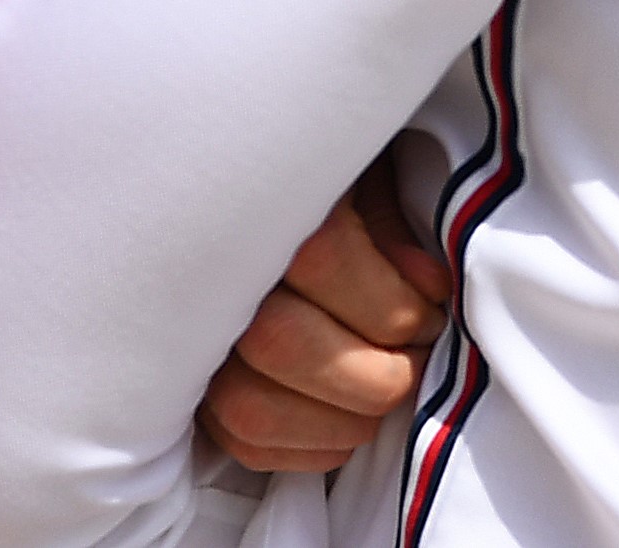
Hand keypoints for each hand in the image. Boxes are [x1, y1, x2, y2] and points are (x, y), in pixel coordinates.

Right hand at [194, 183, 450, 478]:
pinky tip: (345, 413)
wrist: (237, 184)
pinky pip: (243, 442)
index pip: (322, 261)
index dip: (394, 303)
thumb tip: (425, 288)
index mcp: (249, 198)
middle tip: (415, 357)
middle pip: (283, 344)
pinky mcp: (191, 386)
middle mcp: (201, 270)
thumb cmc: (316, 182)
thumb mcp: (357, 172)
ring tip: (383, 390)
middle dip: (375, 373)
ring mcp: (187, 336)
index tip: (430, 309)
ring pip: (253, 408)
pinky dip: (310, 446)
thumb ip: (389, 224)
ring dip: (343, 419)